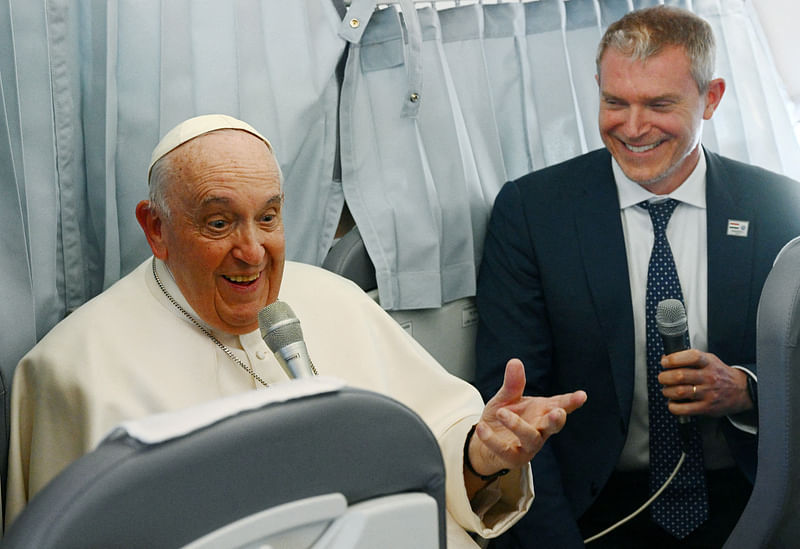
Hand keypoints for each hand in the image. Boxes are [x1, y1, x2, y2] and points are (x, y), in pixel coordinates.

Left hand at [467, 358, 586, 477]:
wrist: (484, 441)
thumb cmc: (501, 419)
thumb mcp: (506, 397)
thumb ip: (513, 383)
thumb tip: (515, 362)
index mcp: (542, 411)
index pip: (560, 405)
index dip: (571, 401)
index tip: (582, 396)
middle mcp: (539, 429)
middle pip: (553, 426)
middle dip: (557, 420)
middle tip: (557, 412)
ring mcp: (528, 446)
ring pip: (531, 438)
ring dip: (518, 426)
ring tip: (502, 412)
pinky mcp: (512, 457)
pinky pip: (504, 449)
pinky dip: (492, 439)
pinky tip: (483, 428)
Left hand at [658, 349, 751, 417]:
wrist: (741, 391)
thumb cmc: (719, 374)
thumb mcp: (708, 360)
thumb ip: (688, 358)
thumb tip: (665, 358)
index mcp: (708, 363)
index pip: (691, 357)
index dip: (673, 359)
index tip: (664, 362)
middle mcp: (709, 377)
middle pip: (680, 376)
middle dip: (664, 377)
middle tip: (662, 378)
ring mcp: (708, 393)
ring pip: (679, 392)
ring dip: (667, 391)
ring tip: (667, 390)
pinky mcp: (707, 408)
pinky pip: (684, 409)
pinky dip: (673, 406)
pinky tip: (673, 403)